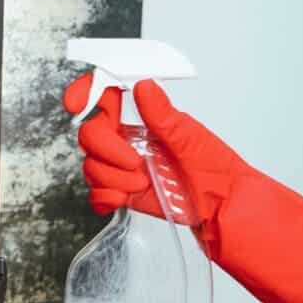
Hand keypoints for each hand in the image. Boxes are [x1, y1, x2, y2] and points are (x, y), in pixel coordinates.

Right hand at [63, 74, 302, 302]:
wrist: (227, 215)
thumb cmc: (221, 174)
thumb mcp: (194, 141)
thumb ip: (164, 117)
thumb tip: (143, 87)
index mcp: (147, 120)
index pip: (104, 96)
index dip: (85, 93)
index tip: (76, 103)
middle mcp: (131, 141)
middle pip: (90, 135)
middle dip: (108, 151)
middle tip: (137, 164)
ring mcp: (125, 169)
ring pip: (91, 166)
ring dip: (112, 179)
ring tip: (142, 185)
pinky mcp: (123, 194)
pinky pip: (95, 194)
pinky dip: (104, 199)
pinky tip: (121, 200)